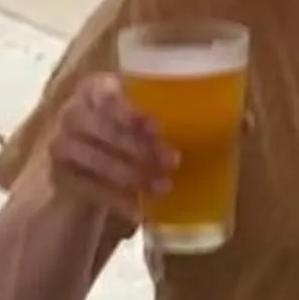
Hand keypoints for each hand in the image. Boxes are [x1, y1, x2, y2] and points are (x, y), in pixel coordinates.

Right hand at [44, 73, 173, 224]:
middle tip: (173, 161)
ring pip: (91, 157)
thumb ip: (181, 117)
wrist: (94, 172)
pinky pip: (86, 187)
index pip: (103, 90)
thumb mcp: (151, 122)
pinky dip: (114, 199)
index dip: (127, 108)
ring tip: (163, 187)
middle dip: (136, 145)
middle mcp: (72, 111)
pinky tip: (138, 211)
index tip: (155, 127)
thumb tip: (239, 120)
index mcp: (96, 89)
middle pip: (97, 125)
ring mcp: (61, 144)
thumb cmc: (133, 137)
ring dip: (129, 174)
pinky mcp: (59, 175)